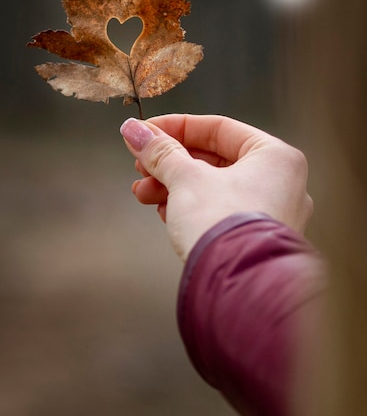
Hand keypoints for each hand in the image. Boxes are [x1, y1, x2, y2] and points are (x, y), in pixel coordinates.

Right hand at [120, 114, 312, 260]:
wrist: (237, 288)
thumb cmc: (223, 224)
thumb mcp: (185, 179)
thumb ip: (160, 152)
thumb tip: (134, 130)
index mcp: (274, 156)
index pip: (218, 128)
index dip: (175, 127)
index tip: (145, 133)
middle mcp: (280, 182)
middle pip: (213, 159)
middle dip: (169, 163)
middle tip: (140, 166)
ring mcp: (271, 213)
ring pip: (213, 187)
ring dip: (173, 186)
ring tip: (142, 193)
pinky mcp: (255, 239)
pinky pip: (219, 210)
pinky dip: (189, 207)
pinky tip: (163, 212)